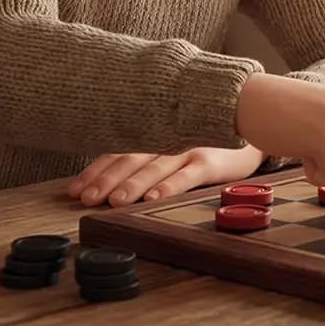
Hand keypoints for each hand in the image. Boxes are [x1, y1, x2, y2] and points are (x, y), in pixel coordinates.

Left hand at [66, 144, 266, 206]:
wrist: (250, 124)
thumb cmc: (203, 140)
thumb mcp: (171, 142)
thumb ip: (144, 154)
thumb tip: (107, 178)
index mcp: (152, 135)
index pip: (117, 151)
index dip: (94, 170)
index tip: (74, 189)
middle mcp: (166, 138)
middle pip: (130, 159)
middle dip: (105, 180)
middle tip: (85, 198)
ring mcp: (189, 148)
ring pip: (154, 167)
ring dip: (132, 185)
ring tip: (114, 201)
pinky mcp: (211, 160)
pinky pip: (187, 174)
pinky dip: (169, 186)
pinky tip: (154, 199)